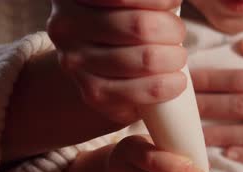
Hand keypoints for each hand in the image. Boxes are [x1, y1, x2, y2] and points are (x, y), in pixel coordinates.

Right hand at [47, 0, 187, 123]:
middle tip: (177, 32)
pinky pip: (139, 90)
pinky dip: (166, 85)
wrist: (100, 65)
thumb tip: (170, 2)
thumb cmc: (124, 22)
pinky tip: (176, 81)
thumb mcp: (126, 4)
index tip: (172, 2)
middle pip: (140, 26)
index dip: (159, 1)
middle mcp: (65, 24)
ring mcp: (74, 60)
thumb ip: (142, 1)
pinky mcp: (91, 92)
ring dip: (174, 58)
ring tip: (177, 56)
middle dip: (172, 29)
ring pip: (145, 59)